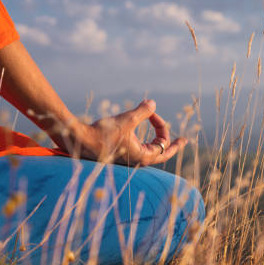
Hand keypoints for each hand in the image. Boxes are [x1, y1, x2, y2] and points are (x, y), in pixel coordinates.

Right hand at [69, 100, 186, 165]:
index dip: (165, 130)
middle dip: (172, 145)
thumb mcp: (126, 119)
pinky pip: (139, 150)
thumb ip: (142, 111)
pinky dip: (145, 141)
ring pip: (149, 151)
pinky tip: (142, 135)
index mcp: (143, 156)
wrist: (80, 141)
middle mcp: (137, 160)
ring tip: (160, 132)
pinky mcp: (120, 155)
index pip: (164, 147)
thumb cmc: (103, 133)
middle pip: (161, 153)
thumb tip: (152, 103)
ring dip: (156, 141)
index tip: (154, 114)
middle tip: (183, 141)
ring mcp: (129, 159)